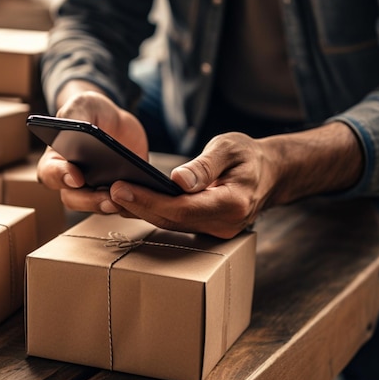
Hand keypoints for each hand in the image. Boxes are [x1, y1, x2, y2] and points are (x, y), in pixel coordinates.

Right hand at [36, 83, 148, 213]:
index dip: (61, 178)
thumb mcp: (83, 105)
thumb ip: (74, 113)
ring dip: (114, 206)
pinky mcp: (119, 194)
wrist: (117, 122)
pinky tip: (148, 196)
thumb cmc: (92, 112)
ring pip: (100, 207)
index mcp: (57, 160)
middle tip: (109, 199)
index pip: (50, 174)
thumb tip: (72, 126)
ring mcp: (96, 191)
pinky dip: (135, 204)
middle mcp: (73, 182)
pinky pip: (125, 205)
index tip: (76, 177)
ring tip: (130, 200)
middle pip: (75, 199)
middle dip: (91, 202)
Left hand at [109, 122, 362, 238]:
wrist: (270, 174)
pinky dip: (152, 212)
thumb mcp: (230, 148)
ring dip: (141, 212)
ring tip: (111, 197)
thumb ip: (205, 165)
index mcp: (233, 204)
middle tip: (108, 191)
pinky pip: (175, 223)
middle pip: (171, 220)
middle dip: (137, 206)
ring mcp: (216, 231)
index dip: (148, 200)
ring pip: (170, 224)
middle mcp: (224, 224)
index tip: (120, 188)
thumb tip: (178, 180)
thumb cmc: (249, 156)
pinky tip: (131, 202)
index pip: (182, 208)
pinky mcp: (206, 230)